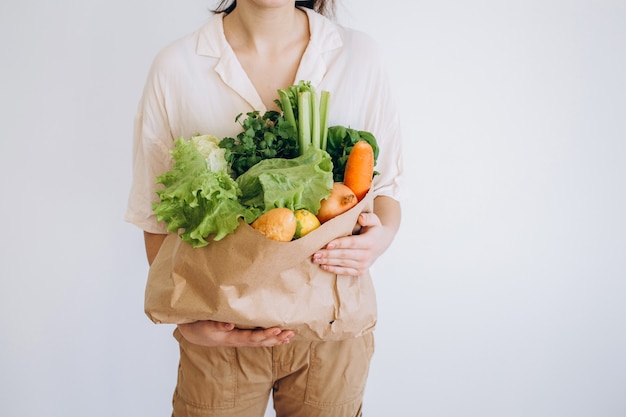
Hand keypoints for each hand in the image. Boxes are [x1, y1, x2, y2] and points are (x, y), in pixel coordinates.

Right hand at [177, 320, 294, 346]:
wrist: (195, 333)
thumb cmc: (201, 326)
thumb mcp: (206, 325)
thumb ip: (218, 324)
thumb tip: (230, 325)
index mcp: (232, 337)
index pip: (252, 337)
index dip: (265, 334)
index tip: (277, 329)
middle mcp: (239, 340)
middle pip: (261, 342)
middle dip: (276, 338)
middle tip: (290, 333)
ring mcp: (240, 340)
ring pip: (261, 342)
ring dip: (276, 340)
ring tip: (290, 336)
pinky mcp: (241, 338)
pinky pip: (258, 340)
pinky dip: (270, 339)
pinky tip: (280, 337)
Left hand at [312, 211, 388, 276]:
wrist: (381, 243)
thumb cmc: (373, 230)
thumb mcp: (374, 220)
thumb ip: (368, 217)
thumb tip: (360, 218)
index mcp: (369, 242)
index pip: (352, 243)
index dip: (339, 244)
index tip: (327, 244)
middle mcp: (367, 255)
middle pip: (344, 255)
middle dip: (328, 254)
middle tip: (314, 253)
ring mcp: (363, 265)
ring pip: (343, 264)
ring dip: (328, 261)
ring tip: (315, 259)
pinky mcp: (360, 271)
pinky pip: (345, 272)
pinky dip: (333, 269)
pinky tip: (323, 266)